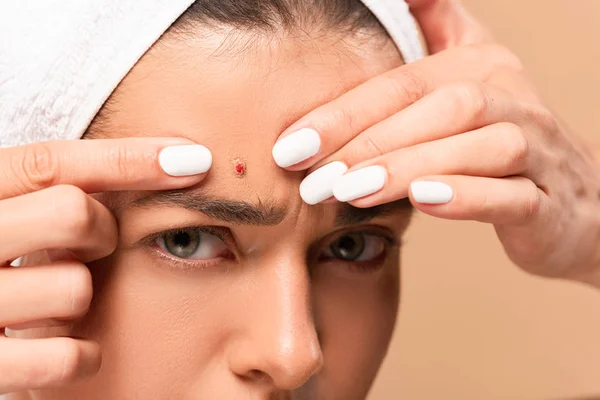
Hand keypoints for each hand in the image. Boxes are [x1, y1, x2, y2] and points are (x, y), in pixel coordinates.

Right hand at [0, 138, 210, 393]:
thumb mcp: (9, 214)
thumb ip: (53, 190)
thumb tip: (173, 161)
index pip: (49, 164)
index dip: (127, 158)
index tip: (192, 158)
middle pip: (71, 213)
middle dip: (100, 230)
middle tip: (90, 246)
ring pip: (74, 287)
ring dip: (80, 297)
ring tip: (56, 301)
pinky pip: (64, 357)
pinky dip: (81, 354)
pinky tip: (67, 344)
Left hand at [272, 0, 599, 285]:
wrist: (576, 202)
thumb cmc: (500, 141)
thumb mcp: (472, 78)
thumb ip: (437, 30)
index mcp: (482, 69)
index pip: (403, 83)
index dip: (344, 112)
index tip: (291, 146)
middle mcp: (513, 101)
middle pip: (439, 106)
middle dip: (368, 140)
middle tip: (313, 177)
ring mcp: (538, 151)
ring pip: (476, 147)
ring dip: (408, 166)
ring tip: (351, 191)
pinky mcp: (549, 202)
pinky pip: (513, 195)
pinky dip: (468, 196)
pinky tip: (423, 202)